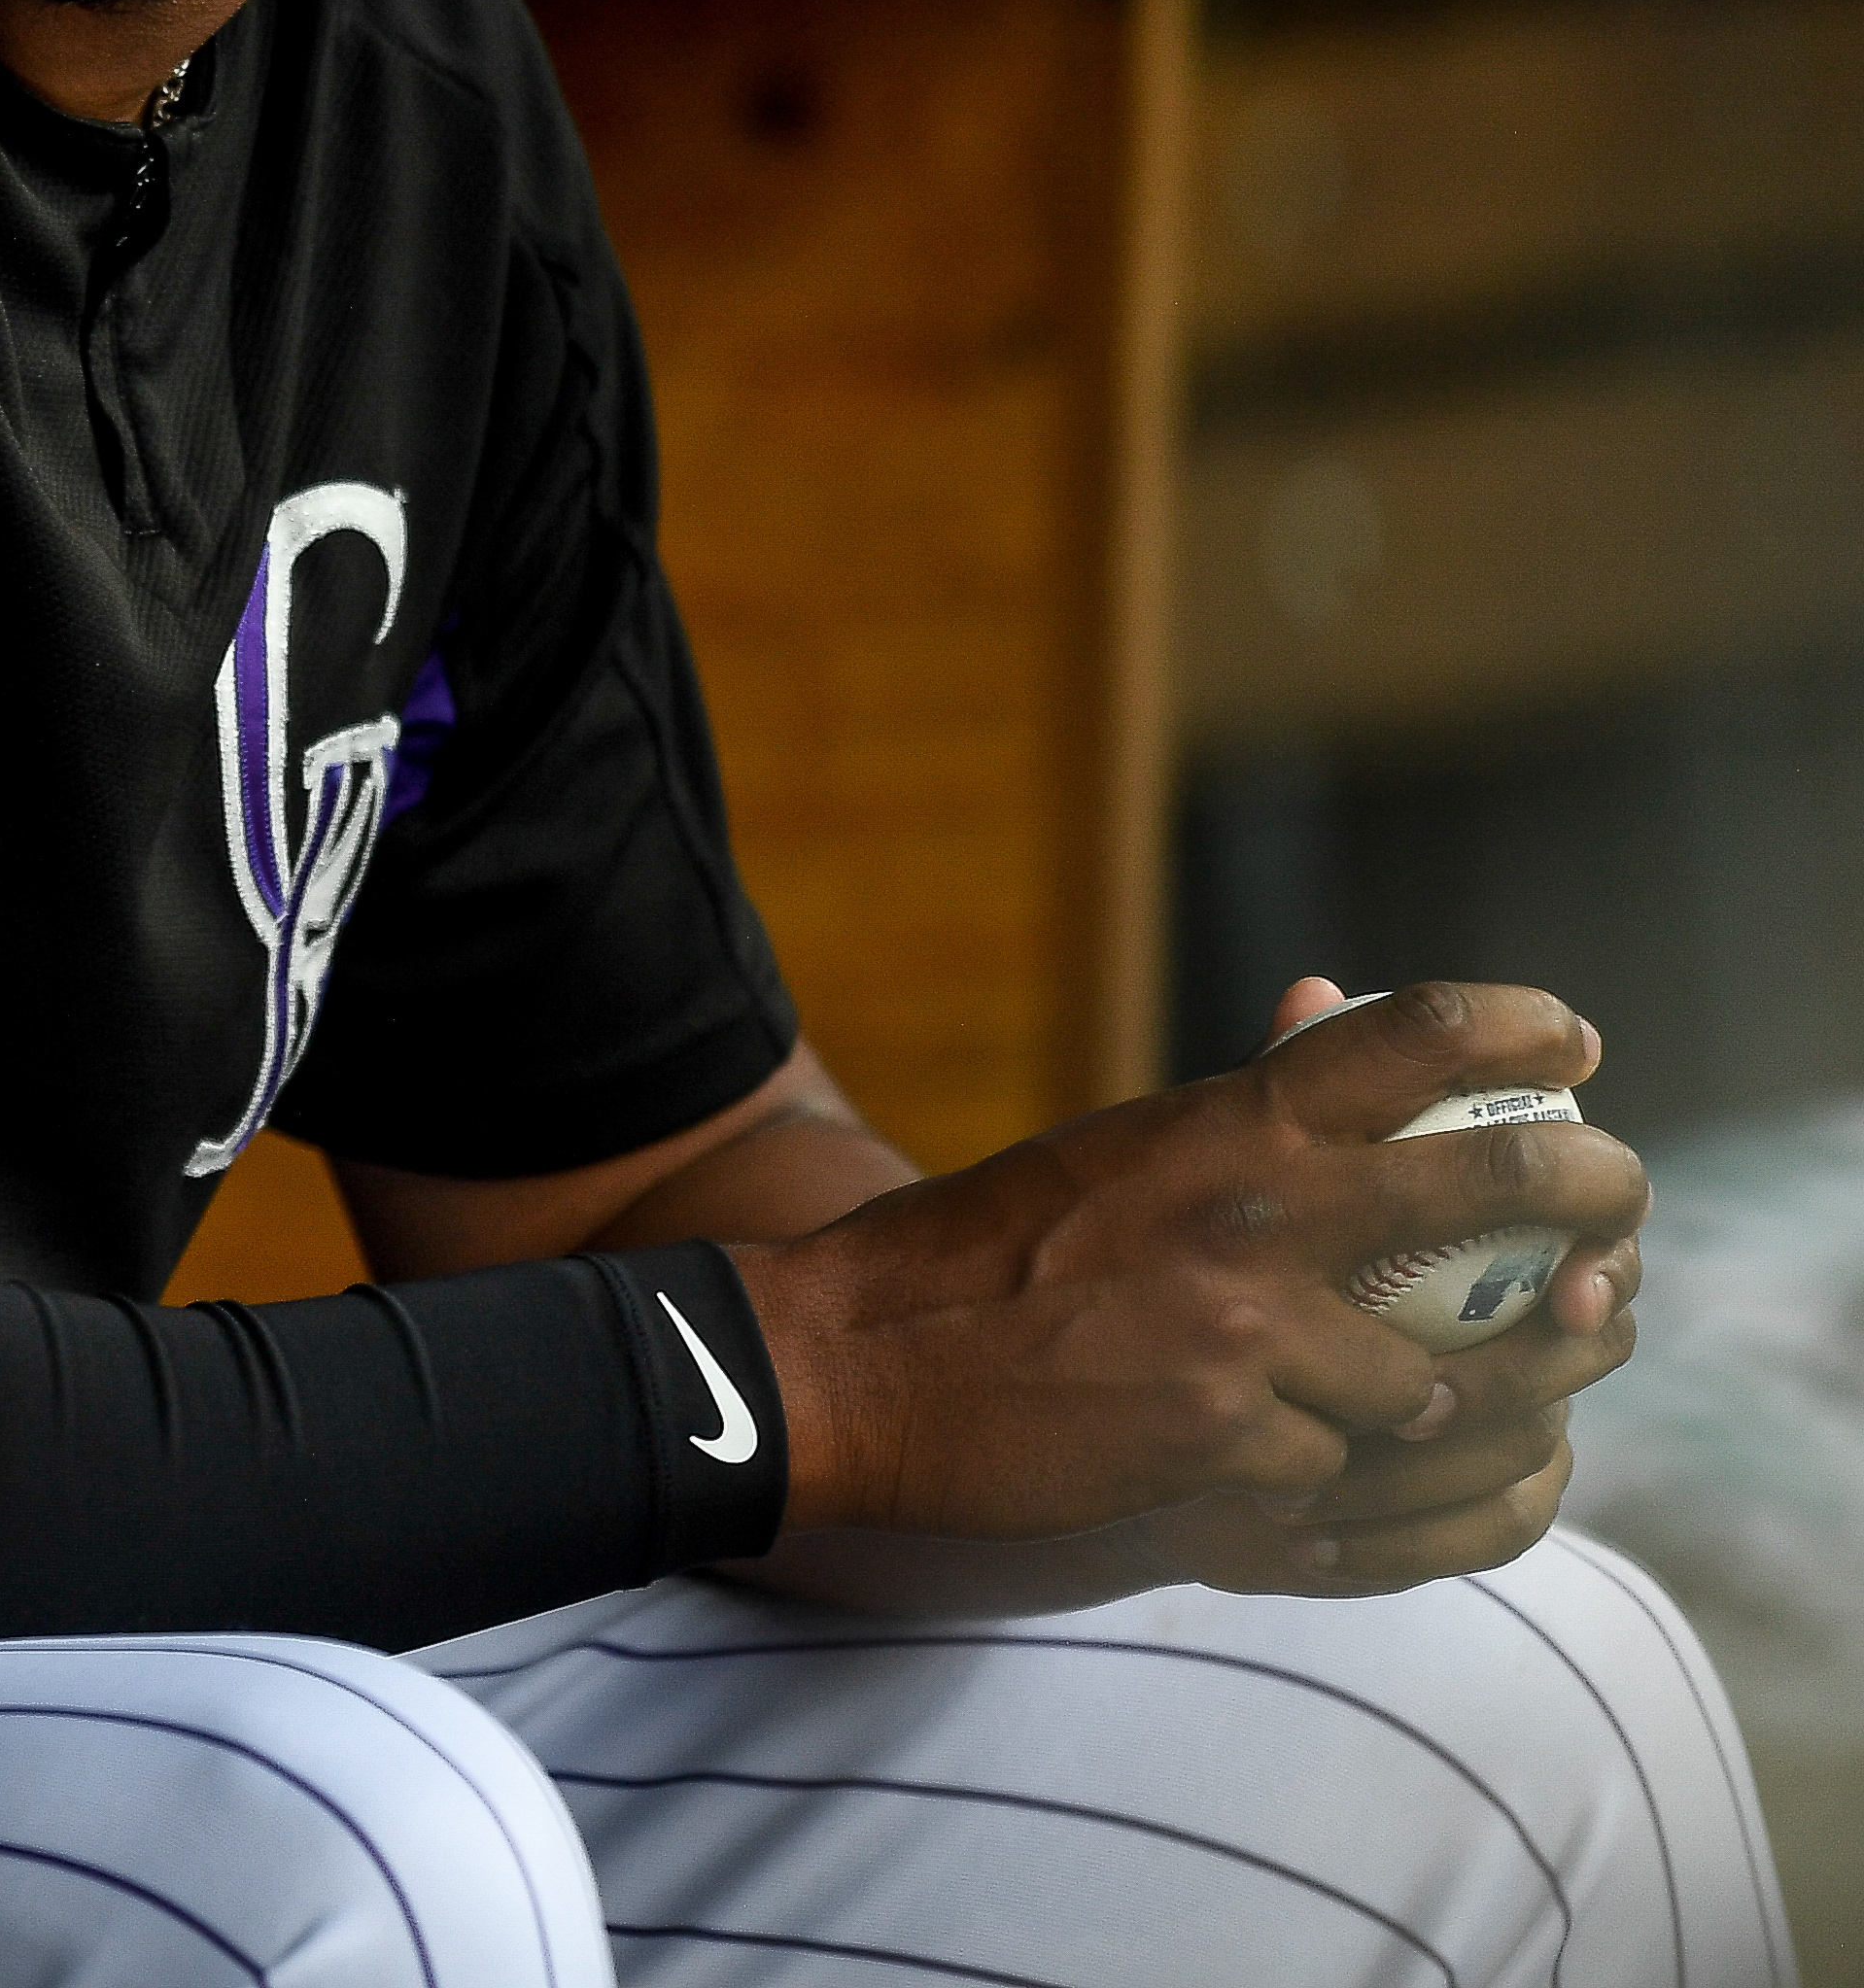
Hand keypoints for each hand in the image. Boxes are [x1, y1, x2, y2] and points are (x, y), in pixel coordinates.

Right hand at [732, 978, 1644, 1568]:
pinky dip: (1320, 1473)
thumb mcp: (1115, 1151)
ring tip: (1455, 1391)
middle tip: (1623, 1209)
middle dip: (1597, 1193)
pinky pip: (1339, 1472)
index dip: (1521, 1022)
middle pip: (1496, 1182)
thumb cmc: (983, 1252)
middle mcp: (1256, 1213)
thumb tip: (1327, 1002)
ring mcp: (1251, 1337)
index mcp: (1223, 1123)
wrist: (853, 1362)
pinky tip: (1281, 1463)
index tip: (1580, 1040)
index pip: (1411, 1037)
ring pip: (1442, 1381)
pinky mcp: (1230, 1448)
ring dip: (1454, 1397)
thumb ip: (1238, 1106)